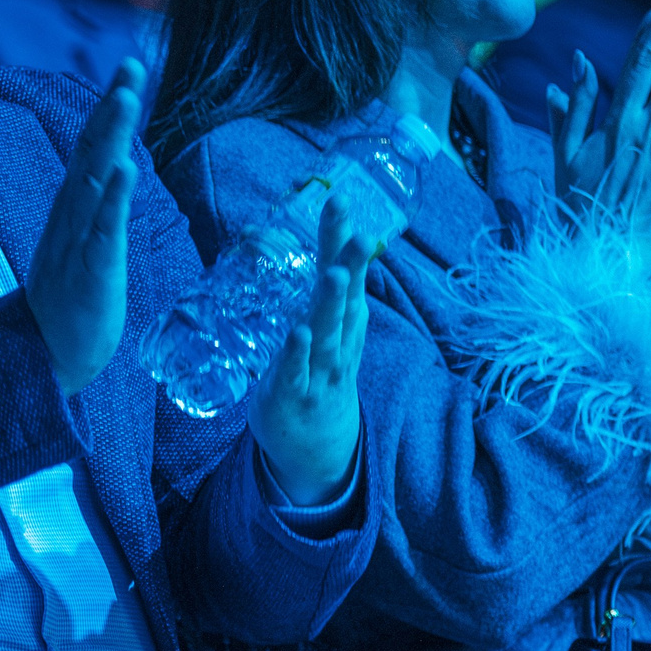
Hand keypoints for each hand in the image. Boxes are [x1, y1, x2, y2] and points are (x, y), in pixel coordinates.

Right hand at [27, 59, 141, 394]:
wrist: (45, 356)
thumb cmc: (69, 300)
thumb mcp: (83, 242)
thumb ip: (94, 204)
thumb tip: (110, 166)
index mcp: (73, 209)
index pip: (91, 149)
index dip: (107, 109)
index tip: (126, 70)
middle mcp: (73, 217)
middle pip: (92, 152)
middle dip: (111, 108)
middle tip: (130, 66)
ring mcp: (79, 242)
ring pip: (96, 181)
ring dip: (111, 138)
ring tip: (125, 99)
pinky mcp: (91, 271)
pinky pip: (103, 230)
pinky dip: (114, 199)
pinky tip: (125, 168)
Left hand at [246, 188, 371, 506]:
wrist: (319, 452)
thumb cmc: (318, 379)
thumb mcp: (323, 334)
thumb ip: (320, 293)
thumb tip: (304, 244)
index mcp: (342, 324)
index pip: (345, 275)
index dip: (342, 240)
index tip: (341, 199)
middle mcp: (337, 343)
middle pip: (344, 300)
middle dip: (349, 263)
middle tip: (356, 230)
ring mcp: (318, 372)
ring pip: (326, 335)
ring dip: (330, 305)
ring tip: (334, 274)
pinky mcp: (294, 396)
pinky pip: (296, 372)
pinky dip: (297, 354)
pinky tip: (299, 332)